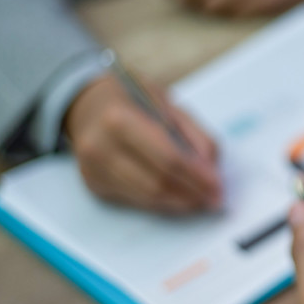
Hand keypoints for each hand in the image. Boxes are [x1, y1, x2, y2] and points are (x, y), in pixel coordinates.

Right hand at [64, 74, 222, 213]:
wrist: (84, 103)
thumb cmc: (130, 100)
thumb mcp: (166, 103)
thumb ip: (194, 135)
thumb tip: (213, 169)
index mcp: (120, 119)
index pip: (168, 158)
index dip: (197, 177)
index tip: (219, 186)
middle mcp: (101, 147)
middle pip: (158, 182)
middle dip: (192, 194)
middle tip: (216, 199)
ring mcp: (94, 169)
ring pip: (147, 197)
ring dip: (180, 204)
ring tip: (203, 202)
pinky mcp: (94, 184)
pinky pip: (136, 200)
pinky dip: (162, 202)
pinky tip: (180, 199)